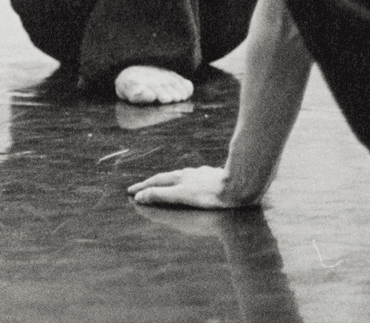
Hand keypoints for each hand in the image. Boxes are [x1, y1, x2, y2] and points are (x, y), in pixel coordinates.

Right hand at [128, 166, 248, 208]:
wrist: (239, 186)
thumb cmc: (210, 195)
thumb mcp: (182, 196)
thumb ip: (161, 195)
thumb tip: (140, 196)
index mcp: (180, 178)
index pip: (157, 181)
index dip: (143, 187)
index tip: (130, 191)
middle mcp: (190, 173)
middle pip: (168, 177)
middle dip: (154, 184)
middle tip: (142, 189)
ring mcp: (203, 174)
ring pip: (183, 177)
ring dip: (171, 182)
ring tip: (166, 186)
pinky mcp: (215, 178)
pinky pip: (196, 179)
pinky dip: (187, 183)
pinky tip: (195, 184)